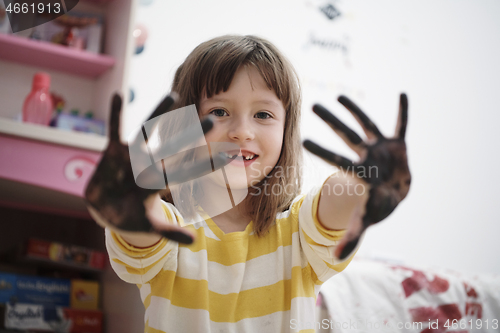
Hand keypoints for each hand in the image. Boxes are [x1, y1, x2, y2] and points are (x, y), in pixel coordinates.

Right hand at [84, 93, 226, 243]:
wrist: (106, 210)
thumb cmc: (131, 218)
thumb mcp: (150, 226)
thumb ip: (170, 233)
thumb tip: (195, 241)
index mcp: (160, 183)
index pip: (187, 172)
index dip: (205, 165)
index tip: (227, 156)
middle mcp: (151, 166)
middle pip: (175, 147)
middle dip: (192, 135)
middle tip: (213, 119)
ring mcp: (133, 157)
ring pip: (148, 131)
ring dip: (159, 113)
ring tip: (174, 93)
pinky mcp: (114, 152)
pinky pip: (114, 129)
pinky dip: (115, 114)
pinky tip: (119, 94)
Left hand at [303, 94, 410, 258]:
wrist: (393, 193)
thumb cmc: (378, 205)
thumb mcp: (366, 220)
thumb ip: (351, 237)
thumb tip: (335, 258)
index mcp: (358, 173)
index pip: (336, 159)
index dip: (322, 150)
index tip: (303, 140)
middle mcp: (365, 156)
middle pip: (346, 135)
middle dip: (331, 121)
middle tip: (312, 105)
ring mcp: (379, 148)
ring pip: (366, 124)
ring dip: (355, 109)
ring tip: (338, 95)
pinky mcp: (397, 144)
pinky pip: (402, 125)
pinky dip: (404, 112)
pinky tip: (403, 94)